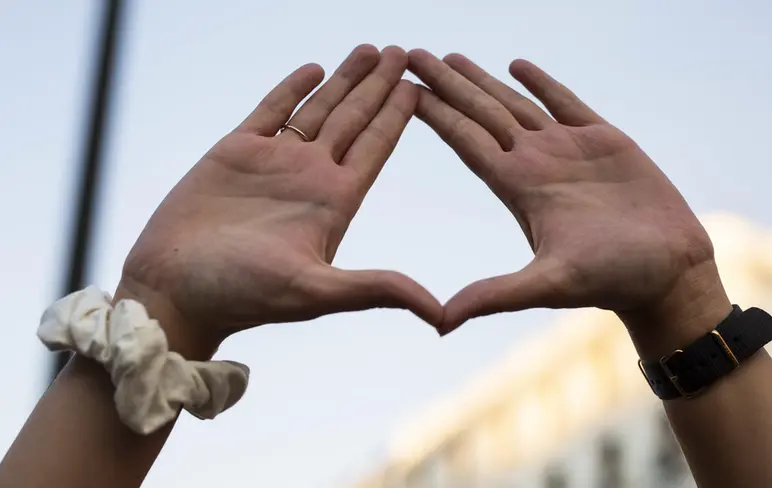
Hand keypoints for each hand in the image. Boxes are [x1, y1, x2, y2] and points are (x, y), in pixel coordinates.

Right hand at [119, 46, 442, 355]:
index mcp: (334, 203)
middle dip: (379, 86)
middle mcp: (310, 178)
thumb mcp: (317, 292)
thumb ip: (377, 290)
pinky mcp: (235, 153)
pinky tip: (314, 68)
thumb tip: (442, 315)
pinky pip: (271, 110)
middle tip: (404, 53)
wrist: (173, 290)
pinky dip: (292, 88)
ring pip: (318, 109)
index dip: (398, 115)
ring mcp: (274, 163)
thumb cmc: (242, 296)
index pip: (376, 147)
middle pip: (355, 120)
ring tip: (372, 50)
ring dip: (345, 80)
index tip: (420, 85)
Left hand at [409, 50, 728, 337]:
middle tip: (410, 55)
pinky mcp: (604, 140)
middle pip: (479, 113)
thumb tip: (439, 322)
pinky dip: (541, 82)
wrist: (667, 273)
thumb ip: (495, 296)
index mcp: (518, 188)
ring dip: (482, 80)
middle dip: (447, 84)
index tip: (404, 89)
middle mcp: (535, 164)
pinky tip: (516, 65)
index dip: (435, 114)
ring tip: (450, 58)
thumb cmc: (612, 281)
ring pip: (515, 103)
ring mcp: (567, 150)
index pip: (465, 140)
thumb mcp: (548, 285)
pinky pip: (565, 101)